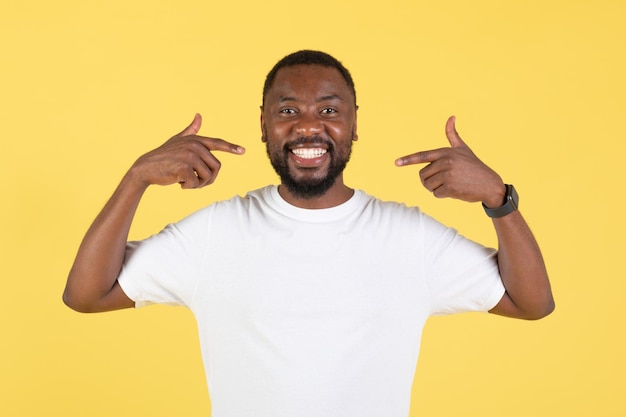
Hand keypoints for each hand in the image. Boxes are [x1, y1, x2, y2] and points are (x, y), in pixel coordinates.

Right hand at [130, 114, 244, 188]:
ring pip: (208, 177)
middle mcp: (194, 146)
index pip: (217, 143)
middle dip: (208, 178)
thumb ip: (191, 130)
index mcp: (195, 140)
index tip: (243, 151)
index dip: (231, 147)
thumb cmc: (163, 155)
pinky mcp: (184, 168)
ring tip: (186, 181)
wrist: (145, 168)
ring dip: (199, 184)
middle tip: (195, 181)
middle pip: (216, 167)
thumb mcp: (177, 140)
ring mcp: (189, 156)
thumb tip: (199, 115)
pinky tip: (179, 183)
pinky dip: (189, 187)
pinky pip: (196, 183)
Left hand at [395, 116, 504, 207]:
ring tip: (450, 184)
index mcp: (446, 152)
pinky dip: (443, 194)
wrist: (490, 184)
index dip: (408, 159)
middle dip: (430, 180)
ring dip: (435, 188)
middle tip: (445, 179)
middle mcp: (446, 162)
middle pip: (423, 175)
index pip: (422, 156)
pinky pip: (436, 194)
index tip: (396, 162)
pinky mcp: (450, 188)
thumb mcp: (463, 148)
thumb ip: (453, 135)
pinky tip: (455, 190)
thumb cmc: (474, 166)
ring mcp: (448, 175)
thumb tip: (451, 116)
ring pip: (427, 185)